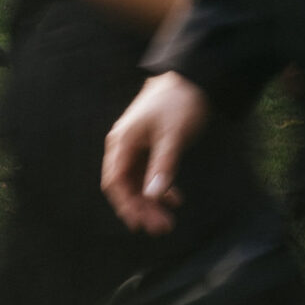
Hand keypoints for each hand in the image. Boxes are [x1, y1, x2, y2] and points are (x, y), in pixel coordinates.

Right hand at [101, 71, 208, 232]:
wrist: (189, 77)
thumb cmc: (178, 103)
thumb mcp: (172, 136)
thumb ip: (163, 166)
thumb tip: (154, 196)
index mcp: (122, 142)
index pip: (115, 181)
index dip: (125, 205)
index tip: (140, 224)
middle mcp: (124, 145)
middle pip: (125, 185)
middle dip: (141, 208)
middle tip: (162, 227)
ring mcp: (136, 145)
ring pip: (137, 182)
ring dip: (150, 201)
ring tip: (168, 219)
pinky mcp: (149, 145)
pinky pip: (148, 173)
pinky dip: (159, 187)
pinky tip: (175, 198)